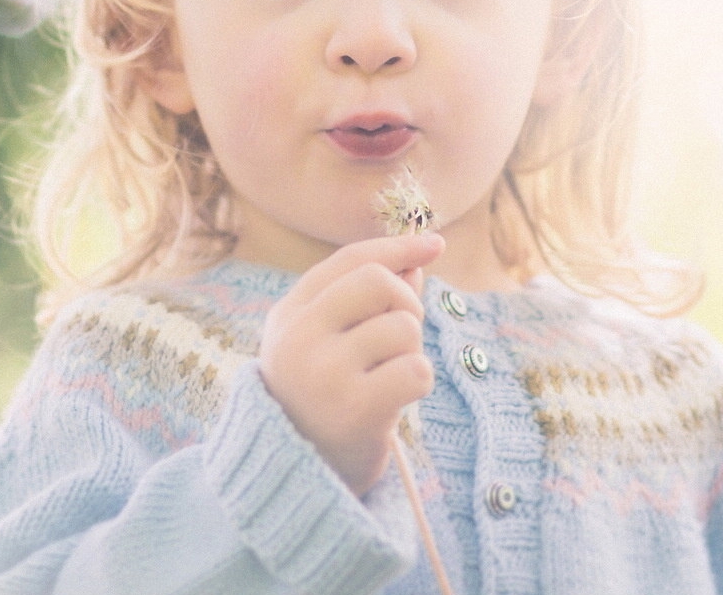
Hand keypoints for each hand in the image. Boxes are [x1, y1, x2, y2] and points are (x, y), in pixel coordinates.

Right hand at [256, 232, 444, 497]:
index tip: (434, 244)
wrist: (298, 477)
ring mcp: (325, 372)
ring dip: (411, 351)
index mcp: (288, 315)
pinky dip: (419, 382)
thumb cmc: (322, 400)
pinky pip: (417, 370)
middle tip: (402, 337)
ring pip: (404, 327)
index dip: (398, 246)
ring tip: (387, 377)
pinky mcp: (355, 408)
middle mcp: (299, 338)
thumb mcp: (329, 343)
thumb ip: (368, 300)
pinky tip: (395, 401)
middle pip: (379, 281)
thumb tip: (418, 258)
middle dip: (407, 302)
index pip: (350, 260)